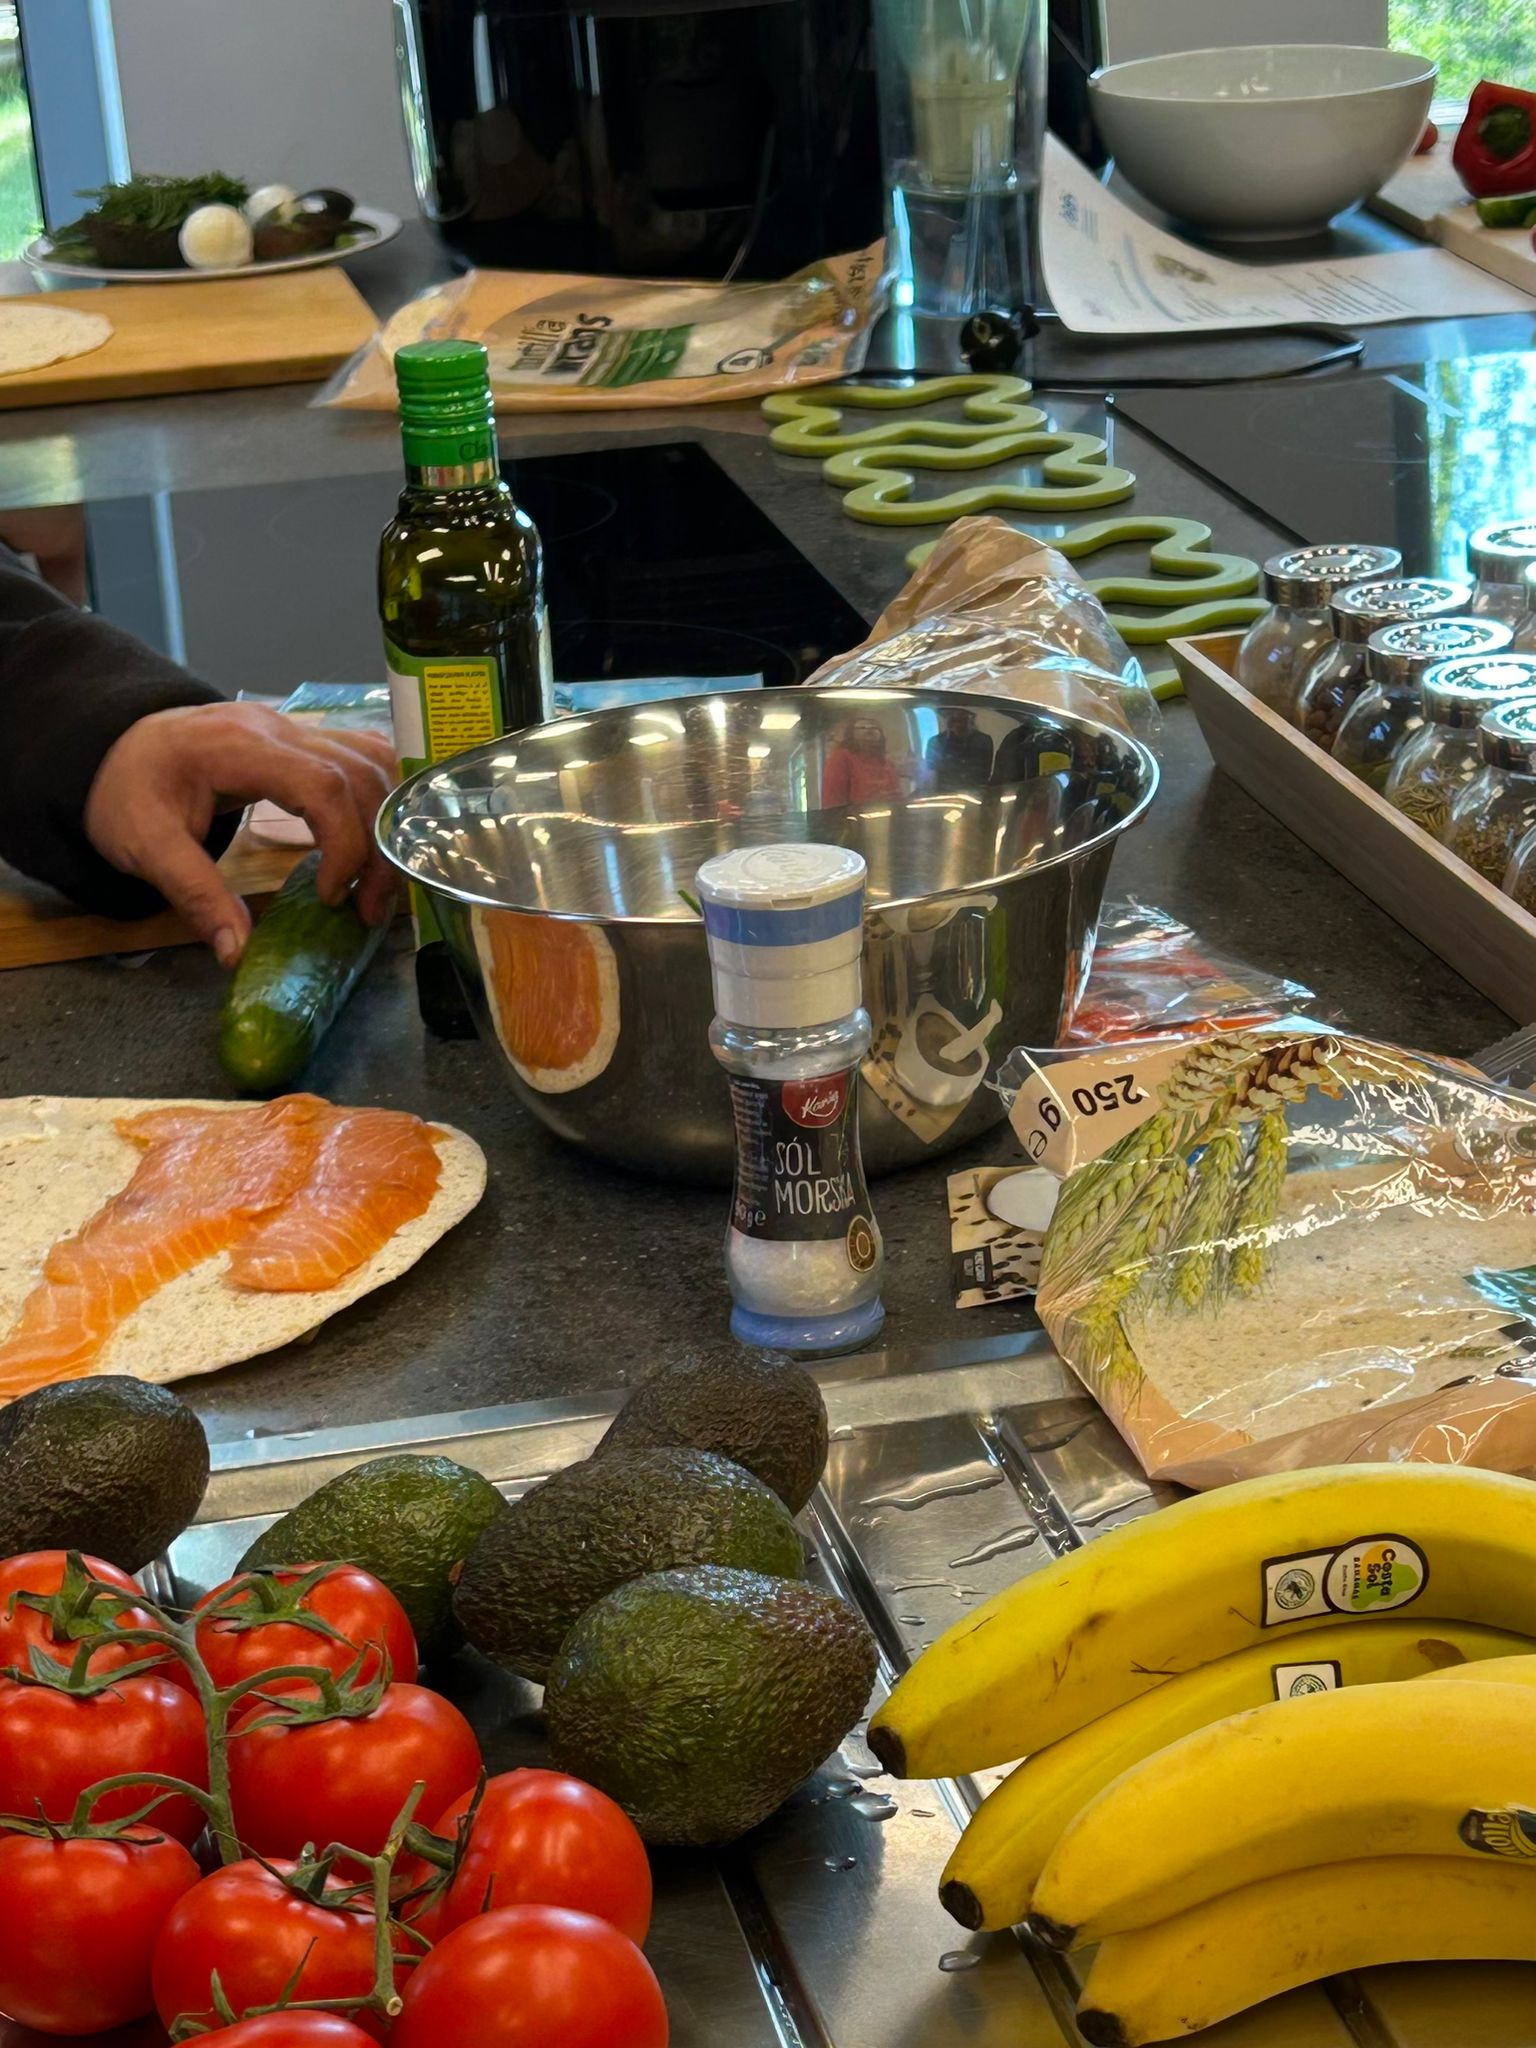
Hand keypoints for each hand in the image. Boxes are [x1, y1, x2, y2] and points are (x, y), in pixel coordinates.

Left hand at [84, 702, 397, 964]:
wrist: (112, 746)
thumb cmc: (127, 792)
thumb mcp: (145, 846)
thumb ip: (195, 894)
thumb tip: (236, 952)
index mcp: (240, 747)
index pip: (324, 785)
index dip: (345, 844)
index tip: (331, 897)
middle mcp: (279, 727)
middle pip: (361, 776)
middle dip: (377, 848)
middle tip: (368, 909)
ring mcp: (295, 727)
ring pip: (373, 763)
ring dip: (387, 824)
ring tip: (376, 882)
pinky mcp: (303, 739)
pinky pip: (363, 756)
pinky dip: (382, 797)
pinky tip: (376, 838)